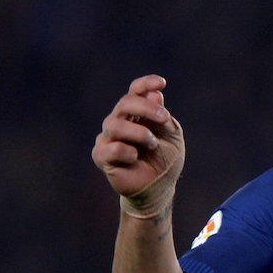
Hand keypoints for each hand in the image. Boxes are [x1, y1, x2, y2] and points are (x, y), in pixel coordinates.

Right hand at [94, 75, 185, 217]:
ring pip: (116, 125)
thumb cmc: (165, 160)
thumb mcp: (171, 137)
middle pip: (125, 103)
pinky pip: (110, 148)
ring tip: (152, 144)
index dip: (145, 84)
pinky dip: (127, 151)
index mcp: (136, 113)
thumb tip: (155, 94)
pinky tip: (135, 158)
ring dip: (139, 133)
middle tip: (164, 118)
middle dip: (146, 108)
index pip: (135, 91)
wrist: (158, 189)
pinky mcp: (101, 156)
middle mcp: (119, 121)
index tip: (162, 83)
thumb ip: (163, 117)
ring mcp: (108, 138)